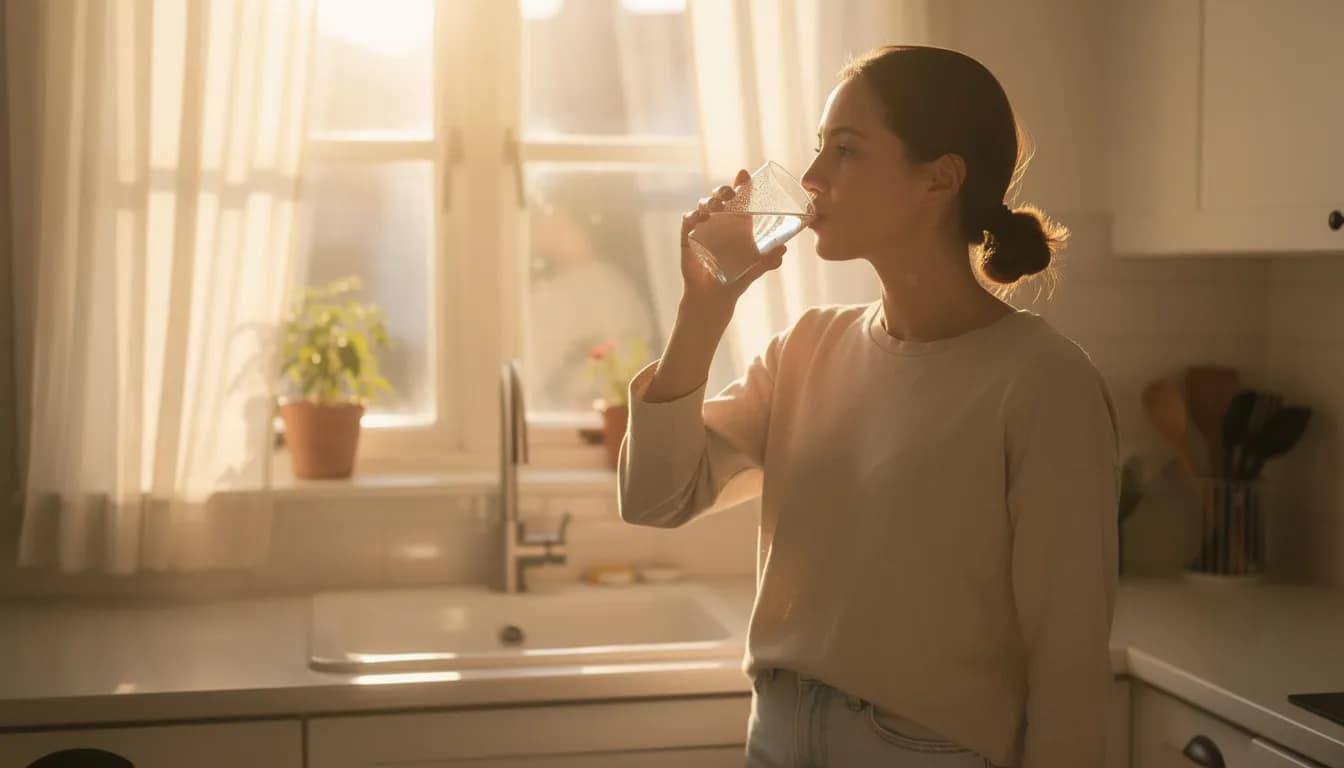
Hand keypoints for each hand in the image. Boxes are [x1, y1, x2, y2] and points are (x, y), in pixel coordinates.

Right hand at [678, 168, 786, 318]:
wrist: (714, 297)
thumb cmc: (736, 278)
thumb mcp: (755, 269)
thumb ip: (768, 260)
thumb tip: (783, 249)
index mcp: (737, 223)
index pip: (739, 198)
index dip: (741, 184)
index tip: (744, 174)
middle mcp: (720, 221)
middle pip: (719, 196)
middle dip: (723, 190)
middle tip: (731, 194)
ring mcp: (703, 227)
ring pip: (703, 204)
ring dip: (709, 201)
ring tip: (717, 208)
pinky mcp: (688, 237)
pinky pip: (688, 220)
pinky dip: (693, 216)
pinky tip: (701, 218)